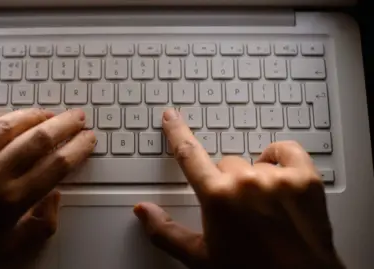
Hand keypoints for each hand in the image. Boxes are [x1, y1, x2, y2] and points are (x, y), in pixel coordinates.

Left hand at [0, 108, 95, 268]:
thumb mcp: (6, 248)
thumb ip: (40, 225)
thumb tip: (55, 197)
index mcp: (11, 201)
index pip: (57, 164)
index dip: (78, 148)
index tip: (87, 139)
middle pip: (40, 138)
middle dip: (65, 124)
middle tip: (77, 117)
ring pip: (10, 124)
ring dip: (34, 115)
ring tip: (47, 113)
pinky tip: (8, 116)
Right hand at [134, 109, 344, 268]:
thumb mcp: (200, 257)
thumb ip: (166, 231)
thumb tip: (144, 211)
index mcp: (218, 197)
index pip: (189, 153)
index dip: (177, 132)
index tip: (172, 117)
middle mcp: (247, 182)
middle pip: (225, 164)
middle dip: (225, 183)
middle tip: (235, 211)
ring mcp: (278, 178)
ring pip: (253, 162)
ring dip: (253, 179)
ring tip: (261, 208)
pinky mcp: (306, 178)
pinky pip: (285, 150)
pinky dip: (279, 159)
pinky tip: (276, 177)